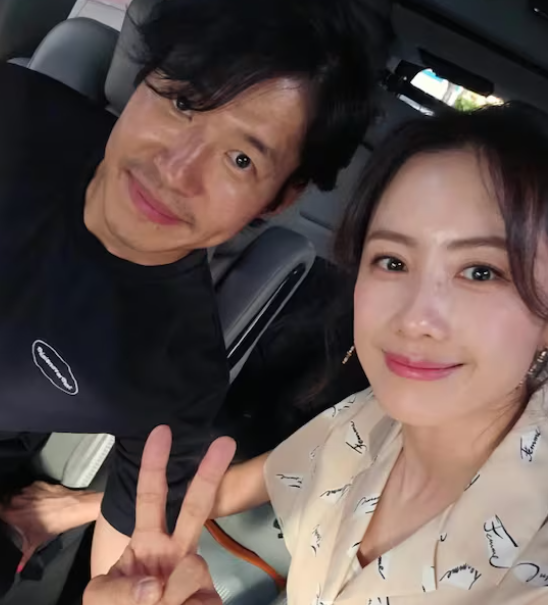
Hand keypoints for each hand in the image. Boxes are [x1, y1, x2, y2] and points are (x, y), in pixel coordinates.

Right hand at [0, 482, 101, 568]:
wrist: (74, 507)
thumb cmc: (55, 524)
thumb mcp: (36, 541)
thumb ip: (24, 555)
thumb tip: (19, 568)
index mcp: (13, 514)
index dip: (1, 513)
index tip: (4, 517)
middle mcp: (18, 500)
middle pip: (6, 501)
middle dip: (9, 506)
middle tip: (16, 513)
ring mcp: (28, 490)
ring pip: (17, 493)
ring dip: (20, 499)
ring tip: (29, 506)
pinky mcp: (38, 483)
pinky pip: (29, 488)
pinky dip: (32, 493)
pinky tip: (39, 499)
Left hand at [84, 426, 235, 604]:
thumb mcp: (100, 599)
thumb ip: (118, 591)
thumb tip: (157, 586)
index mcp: (147, 539)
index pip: (150, 497)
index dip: (153, 465)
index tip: (162, 432)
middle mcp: (176, 548)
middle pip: (195, 506)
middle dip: (209, 473)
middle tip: (226, 441)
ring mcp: (196, 571)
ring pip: (193, 565)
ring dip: (169, 595)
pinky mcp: (212, 597)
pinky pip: (201, 596)